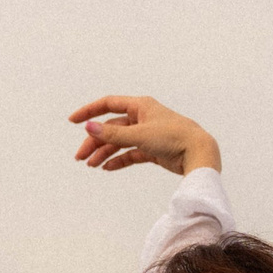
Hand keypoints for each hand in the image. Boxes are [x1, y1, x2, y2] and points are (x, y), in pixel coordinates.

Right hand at [67, 95, 221, 175]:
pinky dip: (119, 160)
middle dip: (95, 141)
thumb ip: (113, 133)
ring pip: (120, 142)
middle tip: (81, 157)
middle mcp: (143, 118)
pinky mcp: (153, 149)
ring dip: (105, 152)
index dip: (89, 112)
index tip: (73, 121)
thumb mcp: (139, 135)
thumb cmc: (174, 138)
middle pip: (111, 127)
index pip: (108, 104)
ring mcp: (148, 134)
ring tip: (91, 164)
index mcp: (140, 106)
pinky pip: (130, 154)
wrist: (199, 154)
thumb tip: (88, 127)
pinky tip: (107, 168)